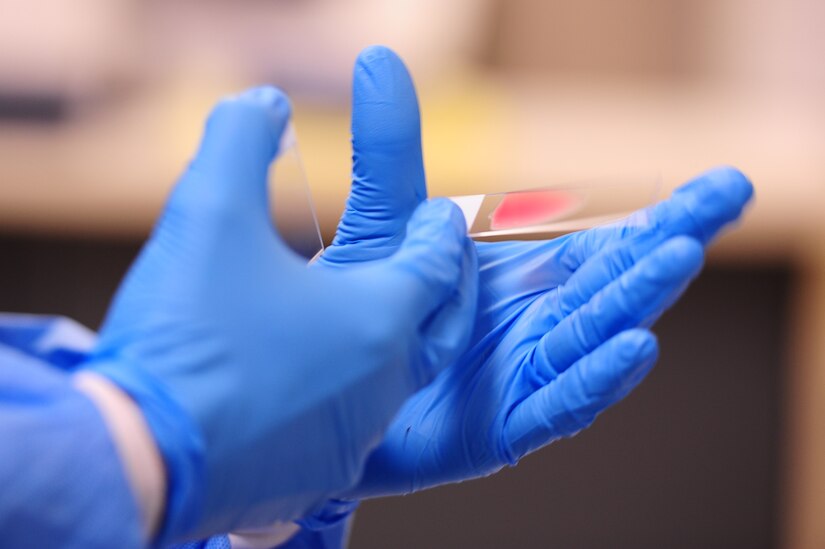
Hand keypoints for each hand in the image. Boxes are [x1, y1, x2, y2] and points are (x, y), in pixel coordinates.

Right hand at [83, 87, 476, 540]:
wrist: (141, 460)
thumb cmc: (188, 336)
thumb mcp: (208, 214)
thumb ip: (239, 143)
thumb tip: (262, 103)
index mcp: (378, 318)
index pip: (436, 265)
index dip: (442, 233)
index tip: (444, 216)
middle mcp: (383, 383)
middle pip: (440, 330)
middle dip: (448, 291)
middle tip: (443, 267)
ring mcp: (355, 436)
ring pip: (397, 382)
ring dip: (396, 343)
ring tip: (376, 318)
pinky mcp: (317, 477)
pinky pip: (352, 427)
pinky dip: (351, 394)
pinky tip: (319, 384)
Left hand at [314, 47, 753, 499]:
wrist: (335, 398)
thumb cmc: (371, 314)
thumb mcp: (386, 225)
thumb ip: (391, 152)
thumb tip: (378, 58)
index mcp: (530, 280)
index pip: (609, 245)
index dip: (667, 216)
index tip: (723, 186)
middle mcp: (541, 325)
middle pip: (616, 283)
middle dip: (667, 244)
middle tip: (725, 200)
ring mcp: (529, 377)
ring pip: (594, 335)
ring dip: (636, 298)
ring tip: (676, 257)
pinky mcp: (506, 427)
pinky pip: (560, 403)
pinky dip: (596, 378)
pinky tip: (635, 347)